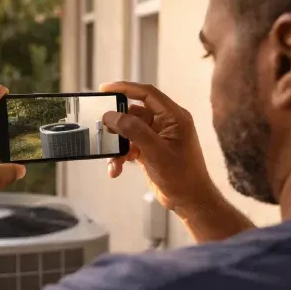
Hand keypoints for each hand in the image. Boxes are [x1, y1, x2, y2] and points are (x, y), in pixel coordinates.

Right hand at [100, 81, 214, 212]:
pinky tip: (116, 170)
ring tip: (111, 159)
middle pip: (134, 113)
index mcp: (174, 117)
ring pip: (129, 132)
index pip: (147, 93)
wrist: (189, 201)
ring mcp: (157, 137)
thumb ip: (134, 131)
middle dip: (117, 123)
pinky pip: (130, 147)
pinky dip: (121, 157)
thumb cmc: (181, 176)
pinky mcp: (150, 151)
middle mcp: (166, 123)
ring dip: (118, 146)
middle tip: (101, 127)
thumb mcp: (156, 151)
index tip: (104, 89)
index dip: (125, 88)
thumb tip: (112, 115)